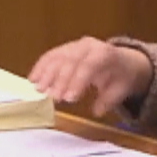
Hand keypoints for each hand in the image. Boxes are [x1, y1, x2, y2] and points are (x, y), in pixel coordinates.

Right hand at [29, 38, 152, 116]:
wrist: (124, 60)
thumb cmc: (121, 77)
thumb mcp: (121, 89)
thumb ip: (109, 100)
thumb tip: (97, 111)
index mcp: (106, 54)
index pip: (89, 65)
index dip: (78, 81)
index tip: (69, 98)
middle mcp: (90, 46)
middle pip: (71, 61)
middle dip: (60, 80)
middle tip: (52, 98)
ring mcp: (76, 45)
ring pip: (58, 57)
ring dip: (46, 74)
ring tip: (39, 90)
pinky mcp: (65, 48)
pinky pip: (51, 55)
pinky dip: (41, 67)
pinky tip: (33, 79)